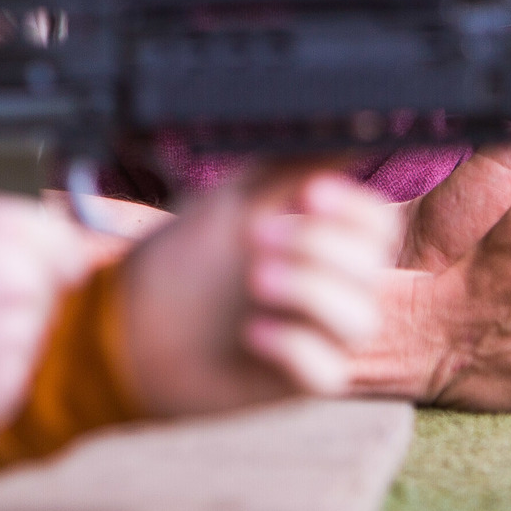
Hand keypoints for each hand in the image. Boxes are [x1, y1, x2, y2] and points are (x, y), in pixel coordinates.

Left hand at [113, 167, 407, 412]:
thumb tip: (352, 130)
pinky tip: (254, 332)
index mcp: (326, 243)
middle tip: (259, 236)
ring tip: (257, 281)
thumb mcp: (237, 198)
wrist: (132, 322)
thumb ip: (296, 165)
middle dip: (320, 246)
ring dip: (312, 293)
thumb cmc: (186, 257)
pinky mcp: (299, 380)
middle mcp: (332, 290)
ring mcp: (319, 336)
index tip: (309, 194)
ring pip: (360, 322)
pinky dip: (296, 347)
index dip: (354, 210)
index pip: (378, 226)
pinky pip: (327, 371)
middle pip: (372, 269)